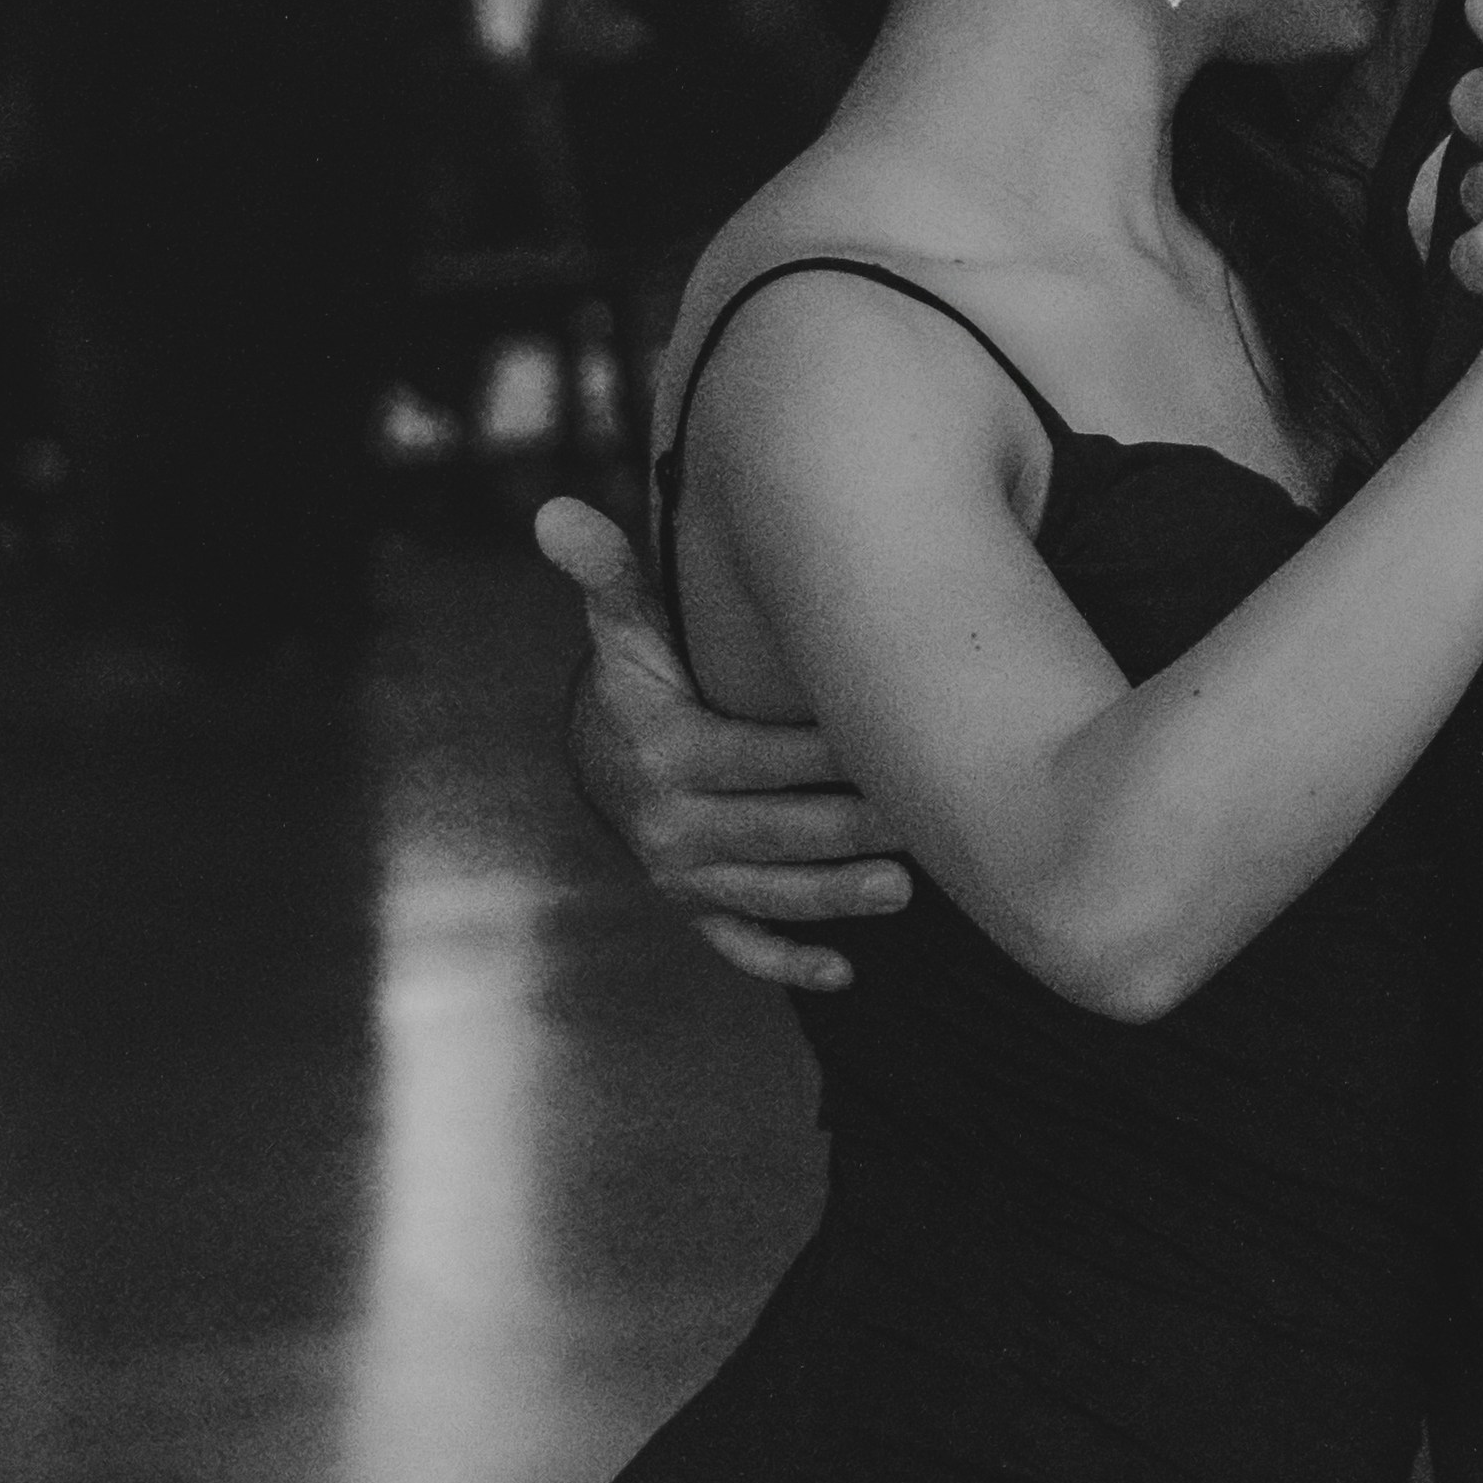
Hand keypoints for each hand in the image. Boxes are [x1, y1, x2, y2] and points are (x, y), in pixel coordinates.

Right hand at [533, 494, 909, 990]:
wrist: (598, 756)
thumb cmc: (639, 679)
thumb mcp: (626, 629)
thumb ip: (612, 574)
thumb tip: (555, 510)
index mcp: (667, 751)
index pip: (759, 757)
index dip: (826, 753)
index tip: (895, 741)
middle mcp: (672, 822)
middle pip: (777, 831)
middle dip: (852, 830)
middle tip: (926, 822)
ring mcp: (682, 874)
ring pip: (768, 894)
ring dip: (835, 899)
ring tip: (903, 890)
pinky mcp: (693, 908)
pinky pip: (737, 945)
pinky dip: (785, 963)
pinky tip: (843, 972)